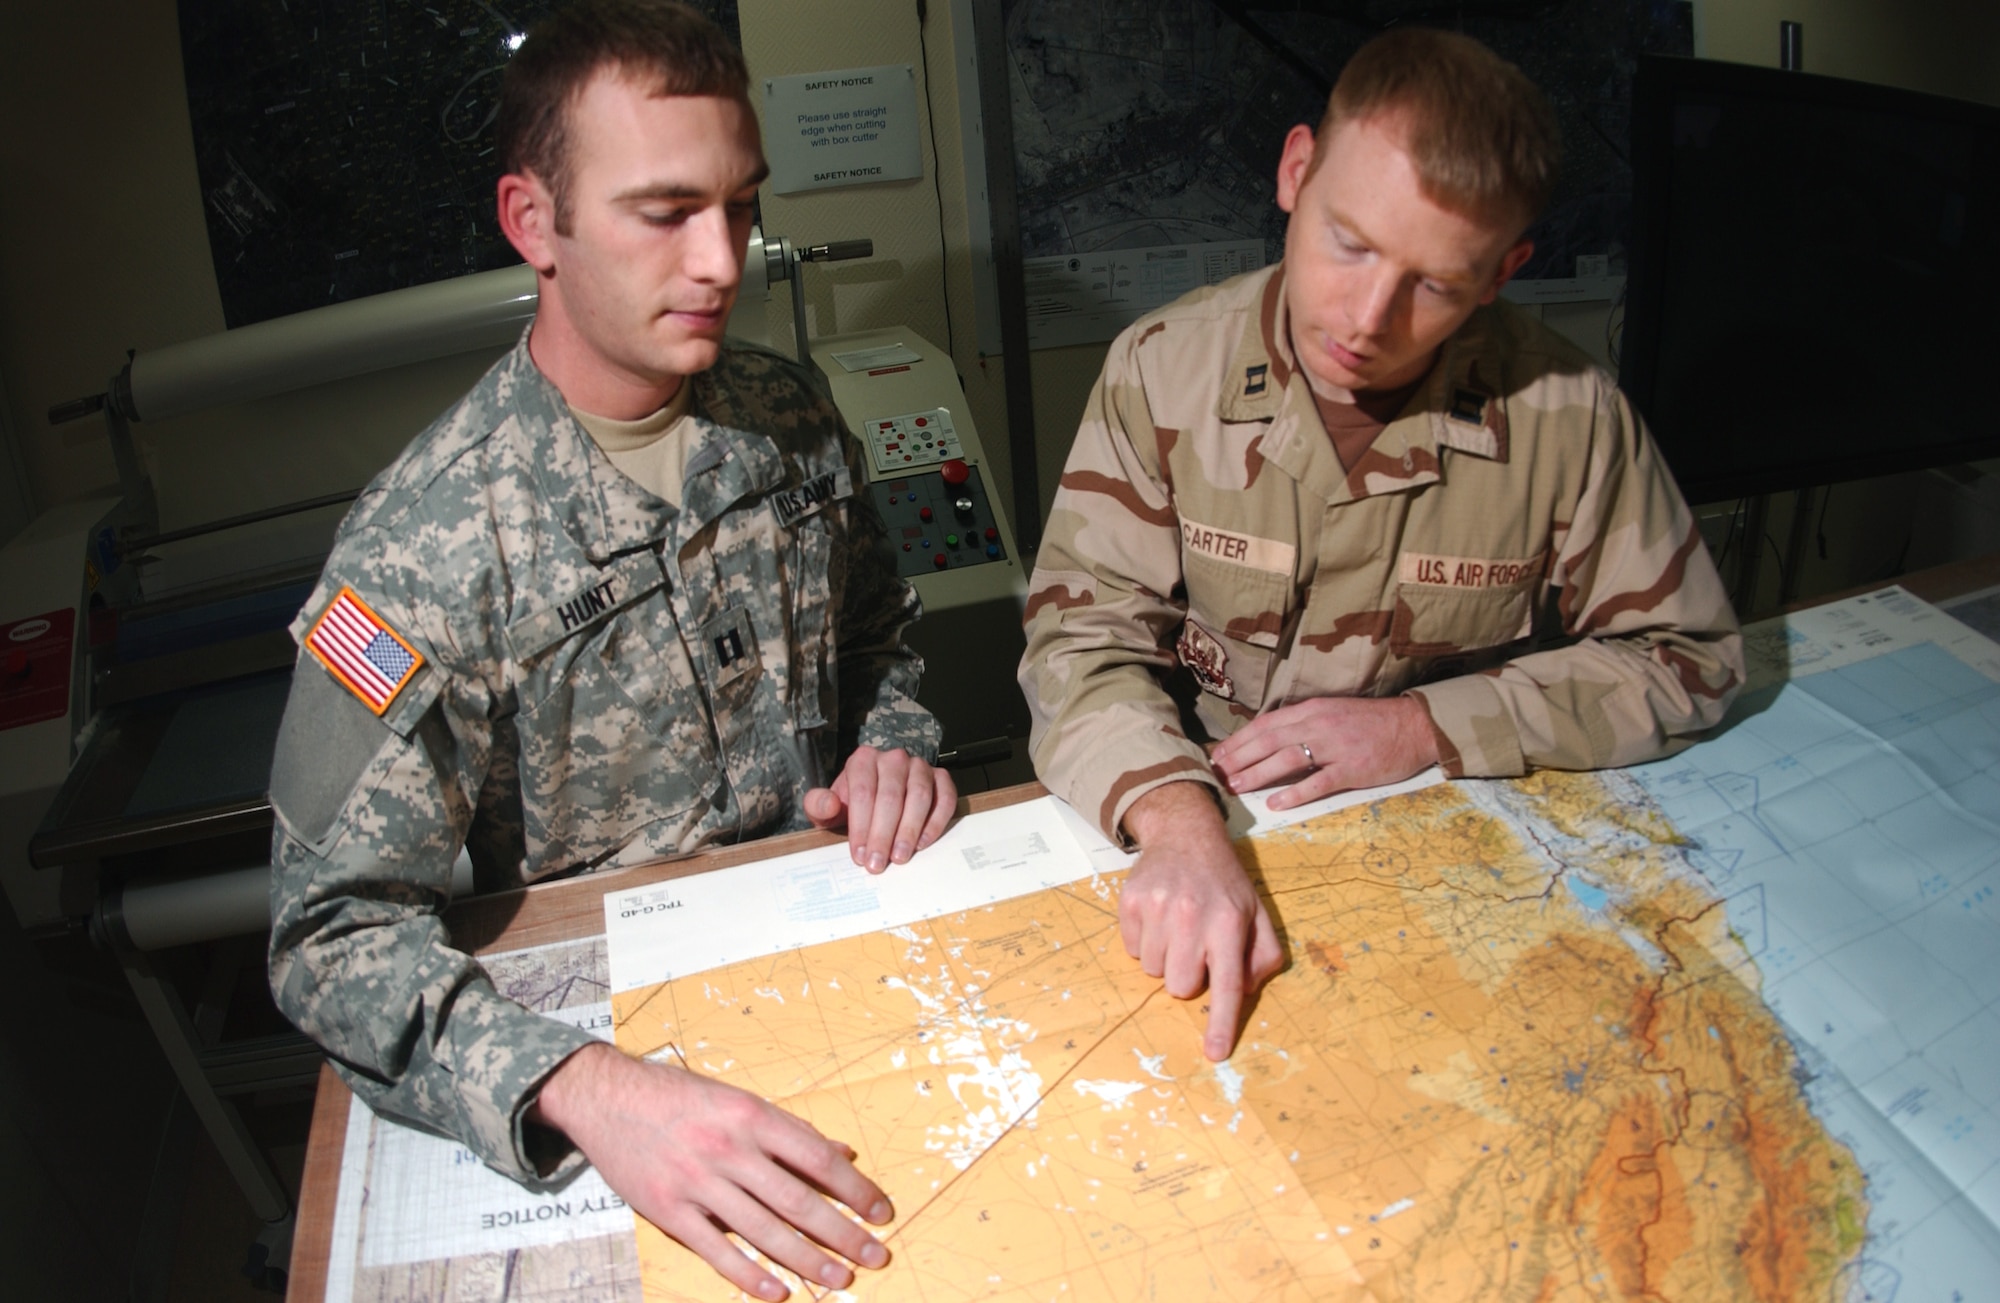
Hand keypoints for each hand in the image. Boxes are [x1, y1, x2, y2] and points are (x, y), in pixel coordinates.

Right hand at [531, 1042, 891, 1299]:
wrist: (606, 1096)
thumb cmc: (678, 1096)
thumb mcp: (738, 1099)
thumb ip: (789, 1130)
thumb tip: (843, 1154)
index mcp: (751, 1115)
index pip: (816, 1157)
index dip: (854, 1188)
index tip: (881, 1211)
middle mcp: (727, 1148)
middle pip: (796, 1200)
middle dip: (842, 1232)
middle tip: (875, 1255)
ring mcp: (696, 1182)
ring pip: (762, 1230)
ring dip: (806, 1259)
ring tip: (840, 1278)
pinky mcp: (667, 1210)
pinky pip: (715, 1249)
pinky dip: (748, 1275)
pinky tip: (778, 1291)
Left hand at [804, 746, 955, 872]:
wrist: (879, 796)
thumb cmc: (854, 804)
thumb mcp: (830, 807)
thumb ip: (819, 806)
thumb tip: (828, 805)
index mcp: (863, 760)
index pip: (863, 792)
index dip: (861, 826)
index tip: (859, 854)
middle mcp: (894, 758)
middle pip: (890, 796)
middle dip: (883, 834)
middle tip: (878, 862)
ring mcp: (920, 766)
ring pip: (919, 796)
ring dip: (909, 830)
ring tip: (900, 856)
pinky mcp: (941, 778)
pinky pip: (945, 799)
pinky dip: (936, 822)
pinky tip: (922, 843)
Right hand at [1118, 782, 1283, 1059]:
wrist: (1185, 835)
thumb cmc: (1225, 882)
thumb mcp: (1258, 914)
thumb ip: (1262, 956)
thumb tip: (1243, 991)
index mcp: (1230, 924)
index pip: (1227, 985)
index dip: (1221, 1023)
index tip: (1214, 1053)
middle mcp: (1193, 917)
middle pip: (1180, 986)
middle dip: (1187, 976)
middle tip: (1195, 948)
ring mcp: (1158, 909)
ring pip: (1152, 971)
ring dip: (1164, 958)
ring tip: (1176, 928)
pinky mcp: (1131, 903)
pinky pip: (1131, 950)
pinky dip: (1144, 942)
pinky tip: (1158, 918)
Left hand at [1210, 695, 1439, 810]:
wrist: (1413, 726)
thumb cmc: (1370, 722)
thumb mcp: (1332, 712)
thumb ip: (1302, 724)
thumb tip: (1268, 740)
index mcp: (1311, 710)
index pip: (1266, 724)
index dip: (1239, 740)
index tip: (1218, 754)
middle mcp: (1319, 725)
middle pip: (1269, 741)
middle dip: (1240, 758)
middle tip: (1216, 773)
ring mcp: (1336, 747)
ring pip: (1288, 759)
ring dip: (1258, 774)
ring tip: (1236, 787)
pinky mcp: (1353, 769)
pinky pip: (1319, 782)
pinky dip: (1296, 793)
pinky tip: (1276, 803)